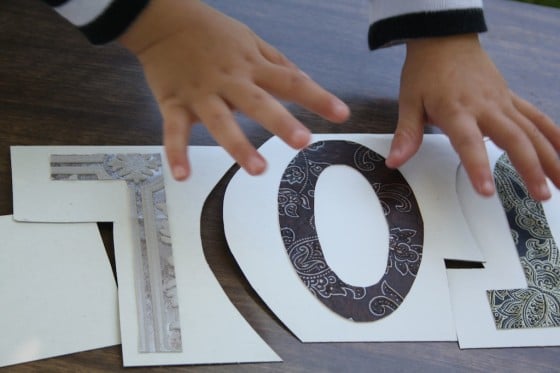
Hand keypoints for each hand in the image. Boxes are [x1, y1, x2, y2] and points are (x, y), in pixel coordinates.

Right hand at [119, 0, 348, 179]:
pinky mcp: (175, 104)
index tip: (341, 114)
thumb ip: (278, 64)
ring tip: (257, 168)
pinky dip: (177, 152)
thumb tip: (306, 82)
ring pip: (220, 121)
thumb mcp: (251, 41)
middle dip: (280, 122)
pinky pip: (175, 130)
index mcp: (252, 66)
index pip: (290, 82)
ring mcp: (202, 94)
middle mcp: (230, 81)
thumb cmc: (211, 32)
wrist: (163, 19)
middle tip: (302, 141)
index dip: (317, 98)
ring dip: (238, 145)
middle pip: (258, 102)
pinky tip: (183, 175)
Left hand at [386, 33, 559, 199]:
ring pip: (532, 131)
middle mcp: (485, 107)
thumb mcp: (409, 101)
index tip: (487, 191)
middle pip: (513, 139)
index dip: (478, 166)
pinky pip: (536, 117)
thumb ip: (406, 134)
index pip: (468, 143)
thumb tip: (395, 162)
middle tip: (540, 196)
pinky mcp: (510, 98)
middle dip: (530, 168)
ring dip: (550, 157)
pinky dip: (553, 134)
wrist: (443, 39)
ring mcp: (502, 102)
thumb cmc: (425, 72)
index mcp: (456, 110)